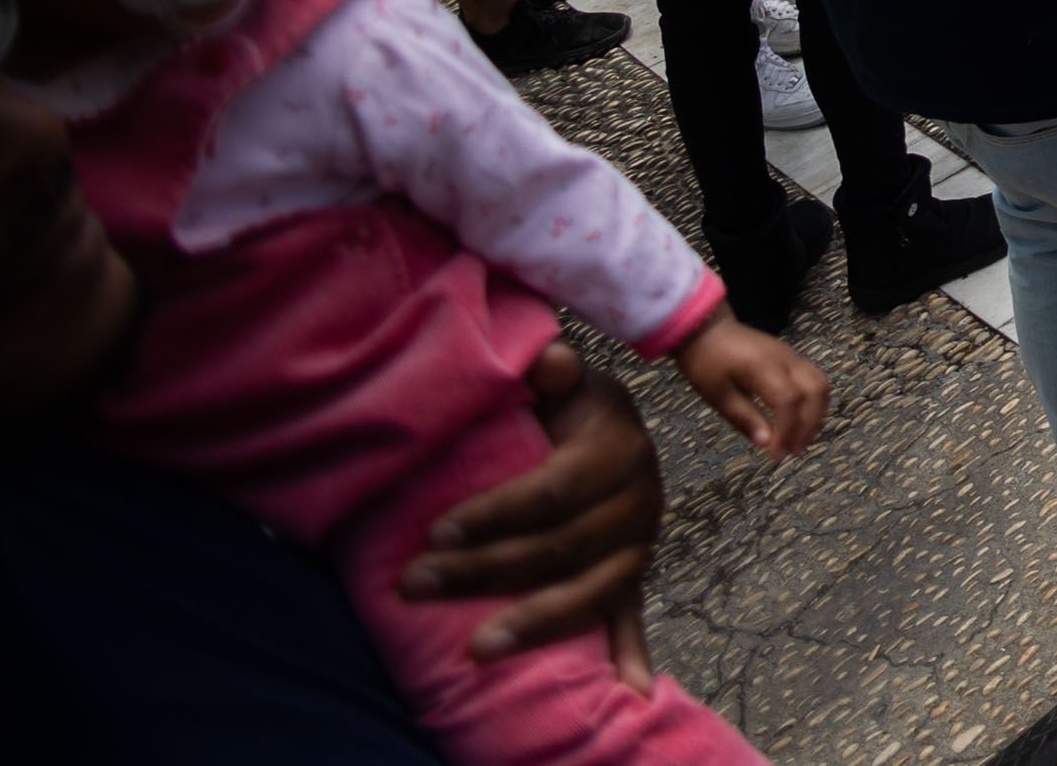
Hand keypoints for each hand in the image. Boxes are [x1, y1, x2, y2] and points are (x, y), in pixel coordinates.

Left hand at [400, 342, 662, 687]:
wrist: (608, 427)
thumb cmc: (565, 409)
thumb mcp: (563, 381)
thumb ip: (550, 374)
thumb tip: (546, 364)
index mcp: (618, 448)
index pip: (553, 490)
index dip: (495, 513)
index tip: (435, 532)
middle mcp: (640, 499)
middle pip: (561, 547)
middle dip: (484, 572)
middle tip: (416, 585)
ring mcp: (640, 544)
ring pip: (592, 592)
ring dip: (536, 625)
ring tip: (474, 649)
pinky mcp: (635, 577)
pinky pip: (633, 619)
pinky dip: (631, 656)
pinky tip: (628, 692)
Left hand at [672, 313, 828, 460]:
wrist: (707, 328)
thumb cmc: (706, 362)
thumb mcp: (716, 394)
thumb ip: (744, 418)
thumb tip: (767, 443)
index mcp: (764, 367)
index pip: (788, 402)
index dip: (787, 431)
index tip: (776, 456)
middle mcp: (786, 359)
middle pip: (815, 392)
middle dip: (809, 426)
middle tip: (792, 451)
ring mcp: (793, 356)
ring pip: (820, 385)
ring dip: (816, 415)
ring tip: (800, 439)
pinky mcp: (792, 357)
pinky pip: (815, 380)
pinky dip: (813, 403)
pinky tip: (800, 420)